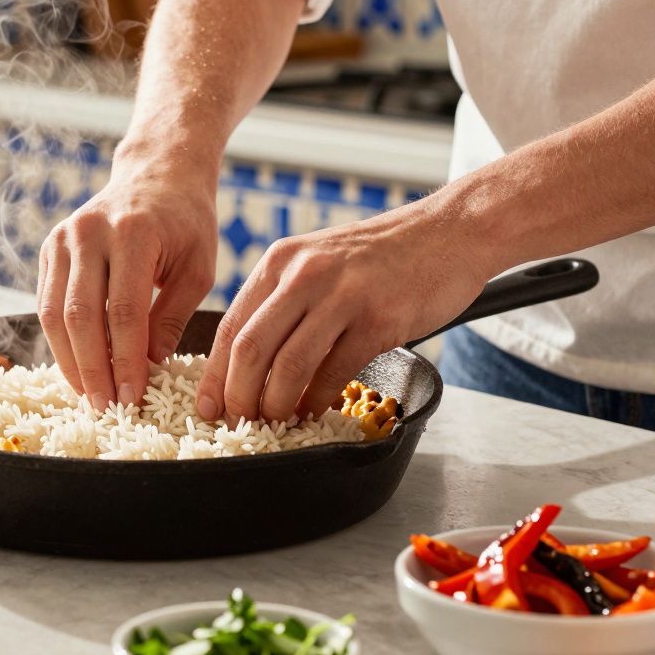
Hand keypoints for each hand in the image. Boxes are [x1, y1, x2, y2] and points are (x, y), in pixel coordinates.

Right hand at [38, 153, 217, 410]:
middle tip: (105, 406)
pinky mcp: (50, 247)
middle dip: (92, 368)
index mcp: (133, 233)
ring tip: (89, 395)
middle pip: (81, 314)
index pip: (123, 310)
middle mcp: (90, 232)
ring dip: (69, 360)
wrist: (157, 174)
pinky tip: (77, 366)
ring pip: (54, 312)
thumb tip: (148, 367)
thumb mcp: (197, 268)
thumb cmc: (186, 222)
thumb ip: (171, 317)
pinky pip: (46, 302)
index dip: (125, 359)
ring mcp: (63, 237)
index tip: (132, 396)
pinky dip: (60, 339)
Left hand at [195, 203, 494, 421]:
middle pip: (250, 349)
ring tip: (276, 422)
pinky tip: (314, 410)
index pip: (231, 326)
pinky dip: (318, 400)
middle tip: (240, 422)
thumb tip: (246, 362)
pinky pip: (334, 371)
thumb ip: (282, 301)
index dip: (214, 375)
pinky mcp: (377, 318)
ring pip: (288, 365)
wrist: (446, 232)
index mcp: (280, 262)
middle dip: (239, 397)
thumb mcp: (316, 262)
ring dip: (277, 404)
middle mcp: (304, 275)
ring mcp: (341, 295)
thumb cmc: (379, 256)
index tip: (207, 407)